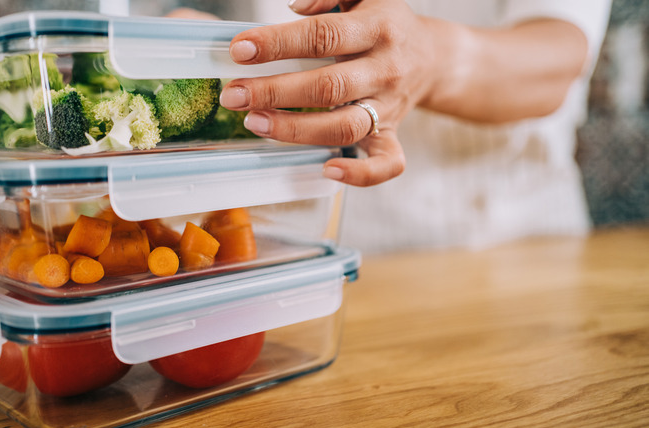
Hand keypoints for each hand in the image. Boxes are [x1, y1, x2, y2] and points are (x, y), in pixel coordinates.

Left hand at [219, 0, 439, 185]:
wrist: (431, 56)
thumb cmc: (382, 23)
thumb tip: (295, 8)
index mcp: (376, 28)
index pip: (322, 36)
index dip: (279, 43)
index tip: (240, 50)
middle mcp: (384, 70)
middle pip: (328, 87)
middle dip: (274, 92)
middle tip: (234, 95)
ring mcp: (389, 107)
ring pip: (344, 126)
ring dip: (296, 130)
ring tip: (254, 123)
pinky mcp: (392, 135)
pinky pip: (386, 163)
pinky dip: (360, 174)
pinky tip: (326, 169)